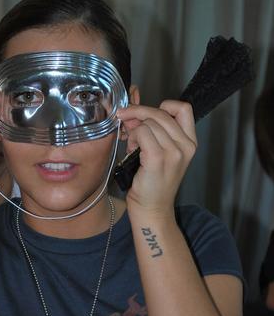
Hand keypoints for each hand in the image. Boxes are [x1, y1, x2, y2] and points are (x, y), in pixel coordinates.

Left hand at [117, 100, 196, 214]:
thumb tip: (133, 113)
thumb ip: (153, 131)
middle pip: (161, 112)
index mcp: (190, 142)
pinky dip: (132, 138)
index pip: (183, 108)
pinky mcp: (158, 158)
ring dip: (134, 130)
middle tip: (125, 121)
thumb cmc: (153, 183)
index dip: (163, 106)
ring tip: (132, 146)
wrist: (152, 209)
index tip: (147, 115)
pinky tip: (131, 149)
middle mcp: (186, 146)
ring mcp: (174, 152)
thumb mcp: (161, 152)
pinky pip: (141, 132)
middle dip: (138, 113)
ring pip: (148, 122)